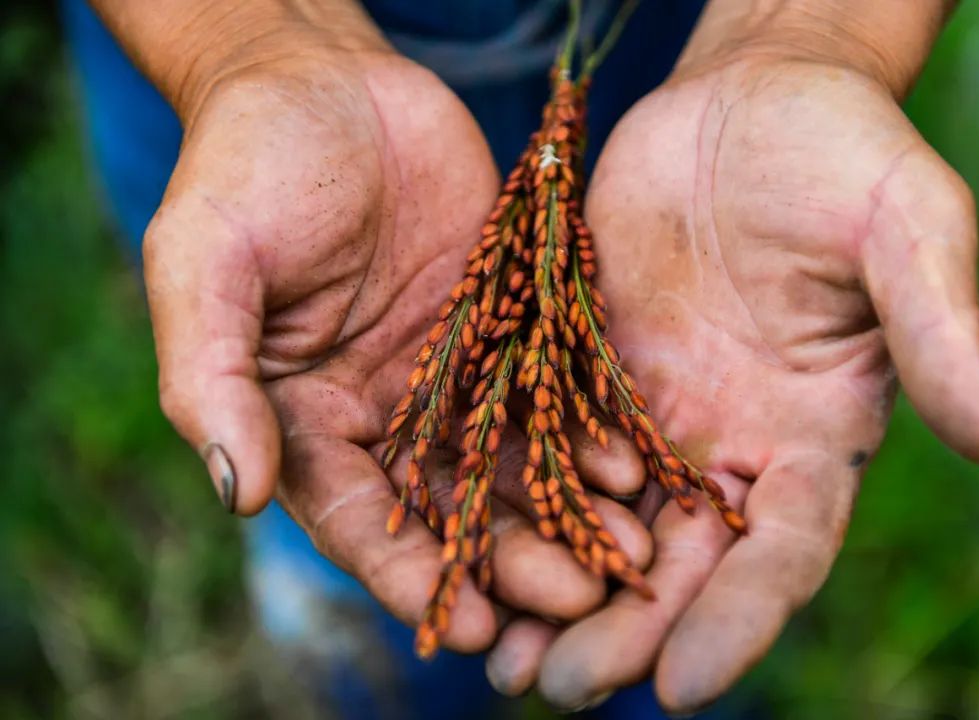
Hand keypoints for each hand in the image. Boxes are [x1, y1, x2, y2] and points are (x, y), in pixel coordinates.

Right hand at [142, 27, 652, 650]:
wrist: (326, 81)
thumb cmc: (246, 165)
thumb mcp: (207, 264)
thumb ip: (212, 376)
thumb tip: (233, 492)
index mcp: (303, 417)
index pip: (359, 520)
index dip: (414, 577)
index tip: (481, 627)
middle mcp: (383, 412)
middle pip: (452, 506)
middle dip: (517, 557)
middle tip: (585, 597)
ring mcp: (450, 370)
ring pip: (511, 460)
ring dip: (568, 511)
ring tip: (631, 549)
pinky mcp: (502, 323)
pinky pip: (548, 389)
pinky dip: (586, 431)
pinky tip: (630, 464)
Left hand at [486, 19, 978, 712]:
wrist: (752, 95)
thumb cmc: (845, 153)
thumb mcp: (906, 228)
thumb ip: (935, 333)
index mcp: (812, 433)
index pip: (783, 549)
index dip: (740, 618)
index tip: (684, 684)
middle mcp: (729, 440)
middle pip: (682, 560)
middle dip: (626, 628)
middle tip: (565, 687)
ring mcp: (653, 408)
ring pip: (605, 520)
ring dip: (557, 589)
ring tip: (506, 661)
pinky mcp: (589, 363)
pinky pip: (545, 442)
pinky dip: (513, 499)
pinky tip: (465, 544)